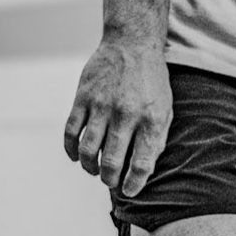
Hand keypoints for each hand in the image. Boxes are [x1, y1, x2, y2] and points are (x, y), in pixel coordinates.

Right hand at [63, 38, 171, 196]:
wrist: (131, 44)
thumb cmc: (151, 82)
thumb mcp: (165, 109)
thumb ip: (156, 140)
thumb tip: (142, 171)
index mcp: (150, 119)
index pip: (140, 164)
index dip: (133, 184)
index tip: (129, 191)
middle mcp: (125, 114)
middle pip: (111, 162)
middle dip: (110, 180)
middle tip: (111, 182)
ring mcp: (101, 105)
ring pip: (87, 151)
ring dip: (90, 168)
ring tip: (95, 170)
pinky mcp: (82, 97)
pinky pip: (70, 132)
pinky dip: (71, 150)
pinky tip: (77, 156)